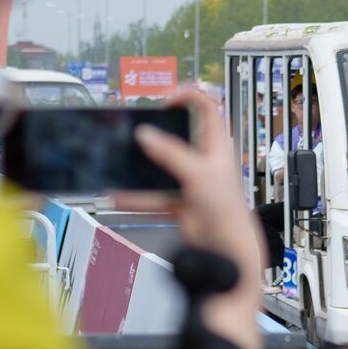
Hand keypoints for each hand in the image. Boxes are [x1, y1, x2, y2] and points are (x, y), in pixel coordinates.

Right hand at [112, 88, 265, 348]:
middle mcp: (204, 160)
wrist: (227, 252)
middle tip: (135, 129)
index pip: (206, 106)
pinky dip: (137, 197)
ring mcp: (191, 181)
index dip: (187, 96)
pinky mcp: (180, 203)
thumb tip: (147, 136)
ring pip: (160, 167)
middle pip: (177, 135)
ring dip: (141, 168)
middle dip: (155, 132)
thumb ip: (171, 154)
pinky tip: (119, 196)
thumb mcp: (199, 174)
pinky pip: (153, 195)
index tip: (164, 99)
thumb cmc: (228, 213)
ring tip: (120, 163)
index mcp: (217, 145)